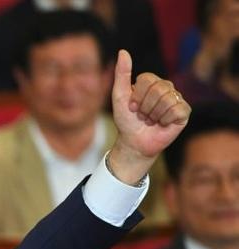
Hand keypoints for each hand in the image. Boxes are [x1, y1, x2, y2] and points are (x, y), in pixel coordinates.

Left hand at [109, 50, 190, 184]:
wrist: (134, 142)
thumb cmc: (126, 120)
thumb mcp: (119, 96)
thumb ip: (121, 74)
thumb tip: (123, 51)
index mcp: (152, 81)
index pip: (147, 79)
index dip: (136, 96)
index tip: (131, 107)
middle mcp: (166, 87)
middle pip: (158, 89)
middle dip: (145, 107)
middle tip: (142, 116)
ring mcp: (176, 99)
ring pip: (167, 100)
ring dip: (154, 115)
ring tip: (151, 120)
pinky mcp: (184, 112)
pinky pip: (176, 110)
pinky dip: (165, 120)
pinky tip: (162, 124)